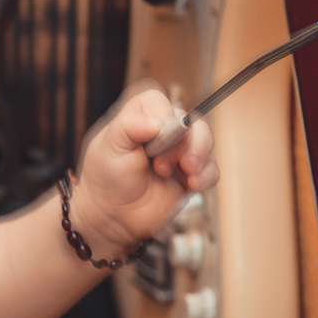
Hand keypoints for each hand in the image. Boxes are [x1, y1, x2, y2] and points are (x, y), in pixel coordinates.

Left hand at [72, 85, 217, 252]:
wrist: (112, 216)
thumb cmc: (106, 178)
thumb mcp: (109, 148)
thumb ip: (128, 127)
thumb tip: (157, 122)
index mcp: (139, 118)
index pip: (159, 102)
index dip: (162, 117)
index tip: (155, 136)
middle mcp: (163, 131)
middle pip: (190, 120)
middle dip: (185, 141)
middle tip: (163, 164)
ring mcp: (180, 153)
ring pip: (206, 140)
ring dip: (199, 155)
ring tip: (186, 173)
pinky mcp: (191, 175)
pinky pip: (212, 169)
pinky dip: (206, 175)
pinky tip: (193, 184)